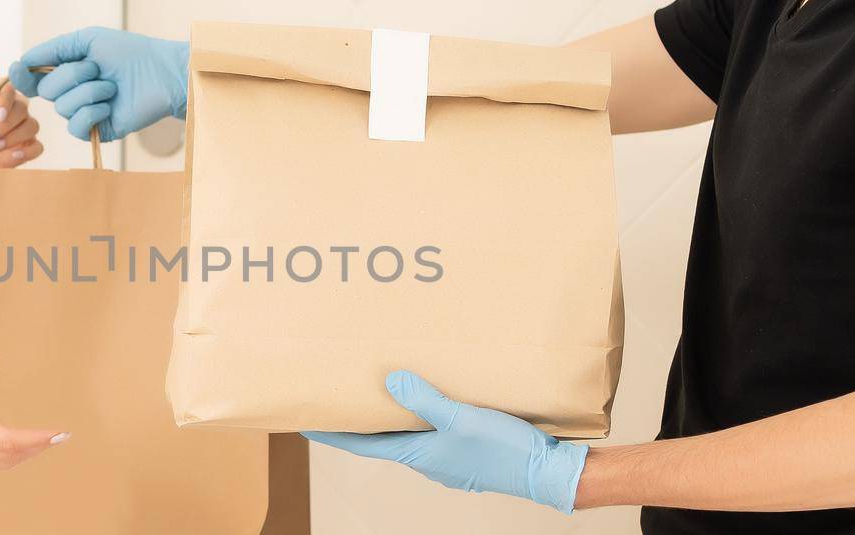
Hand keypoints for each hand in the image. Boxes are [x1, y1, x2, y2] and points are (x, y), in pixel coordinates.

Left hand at [0, 79, 43, 167]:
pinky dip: (26, 152)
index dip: (6, 101)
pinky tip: (12, 155)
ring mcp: (23, 128)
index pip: (9, 89)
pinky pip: (37, 148)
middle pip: (23, 109)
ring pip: (32, 126)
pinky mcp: (27, 147)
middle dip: (6, 124)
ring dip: (14, 138)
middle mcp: (14, 108)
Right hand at [0, 358, 67, 468]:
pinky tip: (17, 448)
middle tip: (61, 437)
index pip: (7, 440)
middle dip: (38, 448)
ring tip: (45, 442)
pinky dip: (9, 457)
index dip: (36, 439)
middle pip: (9, 456)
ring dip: (26, 454)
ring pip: (0, 463)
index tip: (58, 433)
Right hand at [8, 27, 188, 141]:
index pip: (33, 78)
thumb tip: (23, 60)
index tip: (18, 69)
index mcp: (67, 71)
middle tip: (98, 69)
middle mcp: (72, 93)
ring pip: (62, 107)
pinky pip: (76, 126)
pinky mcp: (97, 130)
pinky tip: (110, 105)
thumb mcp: (88, 40)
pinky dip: (93, 112)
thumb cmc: (130, 54)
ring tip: (112, 86)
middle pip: (46, 91)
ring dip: (89, 92)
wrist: (161, 74)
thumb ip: (54, 49)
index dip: (22, 76)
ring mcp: (84, 113)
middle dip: (72, 75)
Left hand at [302, 371, 587, 512]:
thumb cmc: (506, 450)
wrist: (549, 472)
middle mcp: (427, 459)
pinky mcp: (468, 451)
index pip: (362, 444)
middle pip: (382, 439)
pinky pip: (435, 431)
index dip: (333, 433)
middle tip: (343, 397)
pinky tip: (431, 397)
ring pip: (410, 434)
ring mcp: (448, 458)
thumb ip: (425, 401)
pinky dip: (423, 415)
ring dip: (394, 416)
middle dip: (362, 420)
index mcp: (418, 455)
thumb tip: (390, 381)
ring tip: (382, 391)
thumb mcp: (462, 419)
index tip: (305, 423)